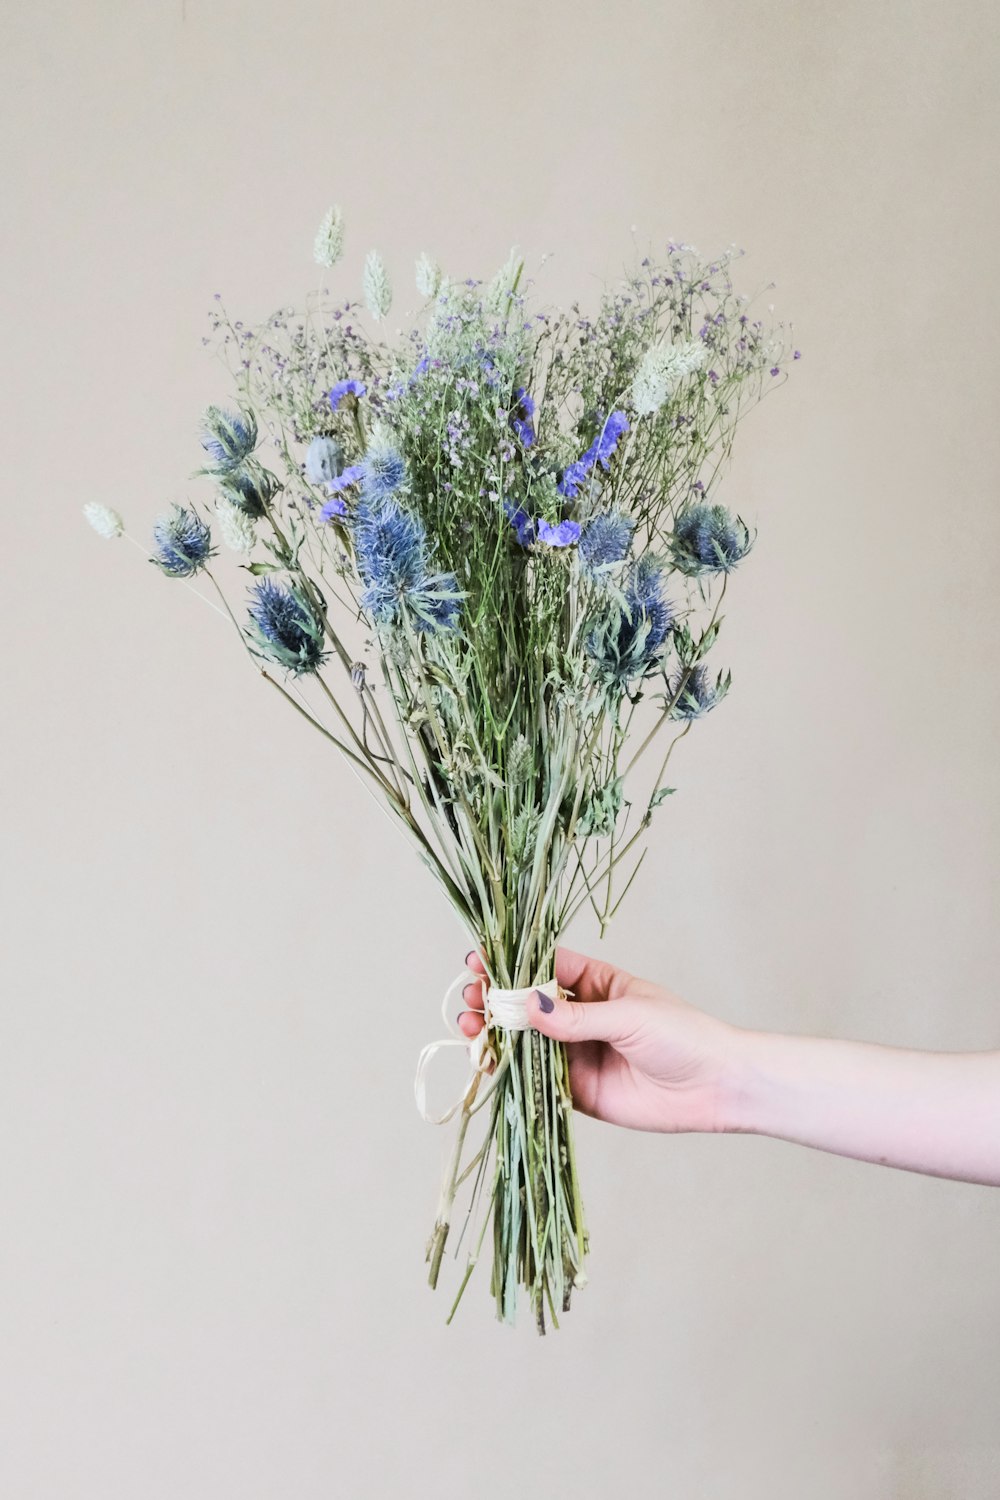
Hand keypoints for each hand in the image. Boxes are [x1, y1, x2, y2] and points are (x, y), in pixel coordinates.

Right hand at [458, 947, 742, 1133]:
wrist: (716, 1087)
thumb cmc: (683, 1035)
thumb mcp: (628, 1016)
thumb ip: (576, 1018)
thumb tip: (527, 1006)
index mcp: (596, 984)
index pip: (543, 967)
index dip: (509, 965)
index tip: (478, 962)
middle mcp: (580, 1016)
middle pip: (525, 1004)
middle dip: (493, 999)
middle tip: (469, 998)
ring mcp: (576, 1053)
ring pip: (524, 1041)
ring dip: (493, 1033)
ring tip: (469, 1028)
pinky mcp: (577, 1090)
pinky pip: (535, 1079)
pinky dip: (509, 1071)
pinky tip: (487, 1061)